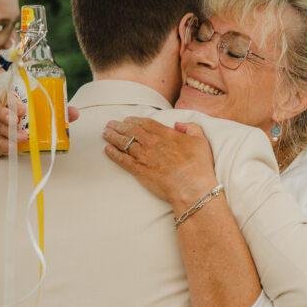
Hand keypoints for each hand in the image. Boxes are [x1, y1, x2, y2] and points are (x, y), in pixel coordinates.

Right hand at [0, 92, 79, 155]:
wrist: (1, 128)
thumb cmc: (22, 115)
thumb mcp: (38, 110)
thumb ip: (55, 110)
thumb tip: (74, 113)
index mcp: (9, 95)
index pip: (7, 93)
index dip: (13, 100)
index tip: (23, 109)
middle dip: (6, 114)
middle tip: (16, 121)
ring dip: (8, 133)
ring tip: (22, 138)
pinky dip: (3, 145)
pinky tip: (12, 148)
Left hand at [103, 117, 217, 212]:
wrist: (191, 187)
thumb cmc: (198, 166)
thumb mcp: (201, 141)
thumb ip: (191, 128)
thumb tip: (179, 124)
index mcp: (166, 134)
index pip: (146, 123)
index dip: (135, 120)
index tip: (128, 119)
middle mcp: (152, 143)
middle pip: (131, 130)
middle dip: (119, 126)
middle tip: (111, 124)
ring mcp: (144, 156)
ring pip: (124, 142)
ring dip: (113, 136)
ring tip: (105, 133)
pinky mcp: (138, 170)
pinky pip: (122, 159)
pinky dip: (113, 153)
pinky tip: (107, 149)